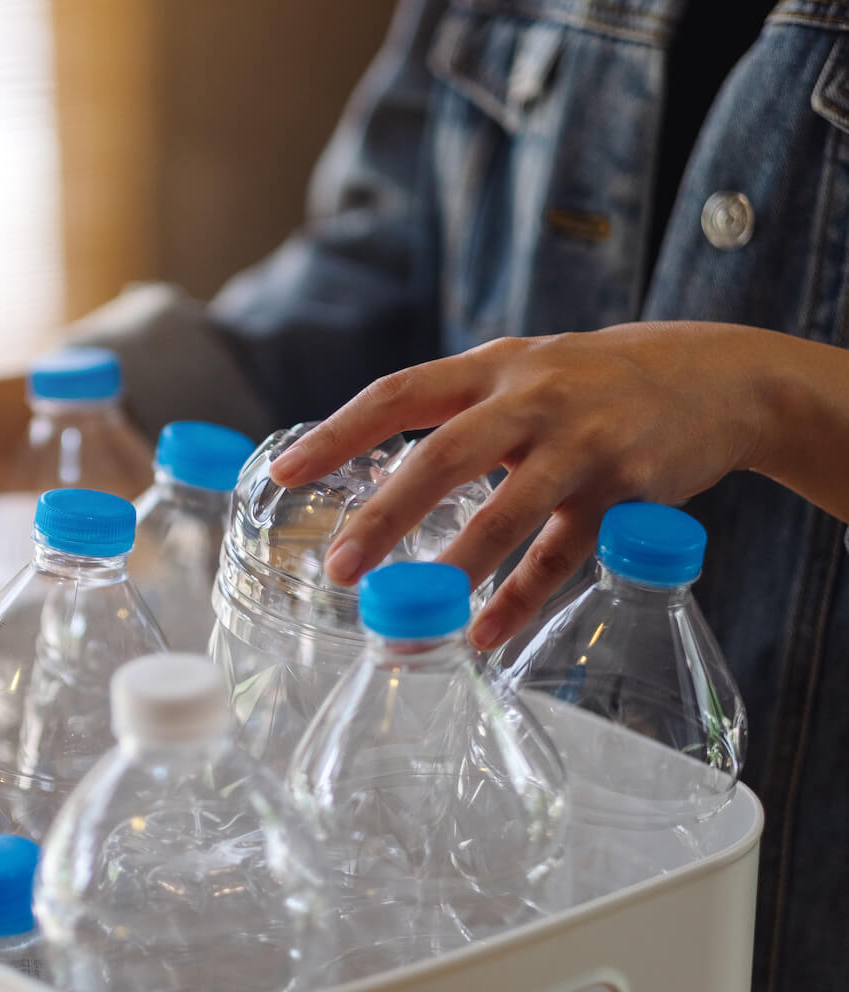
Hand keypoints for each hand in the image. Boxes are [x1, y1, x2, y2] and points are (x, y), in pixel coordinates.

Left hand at [267, 322, 773, 649]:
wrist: (715, 376)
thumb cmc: (591, 381)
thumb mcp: (520, 370)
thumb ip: (455, 410)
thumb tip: (369, 465)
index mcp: (490, 366)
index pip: (398, 394)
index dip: (338, 434)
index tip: (285, 474)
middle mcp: (532, 397)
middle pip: (443, 457)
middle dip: (385, 515)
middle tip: (340, 568)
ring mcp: (582, 443)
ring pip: (507, 512)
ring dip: (454, 568)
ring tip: (409, 616)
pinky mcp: (626, 489)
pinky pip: (563, 554)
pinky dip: (521, 597)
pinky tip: (484, 634)